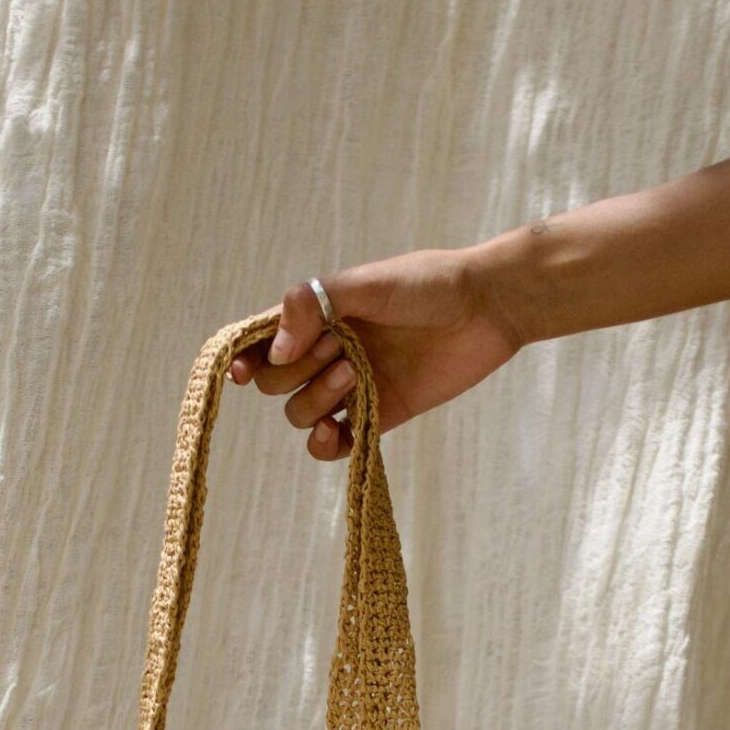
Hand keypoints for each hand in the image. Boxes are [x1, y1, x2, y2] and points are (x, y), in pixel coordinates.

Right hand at [227, 246, 526, 458]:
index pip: (263, 342)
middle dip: (296, 370)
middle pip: (276, 382)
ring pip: (301, 412)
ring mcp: (352, 385)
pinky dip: (327, 445)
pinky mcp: (380, 414)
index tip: (241, 371)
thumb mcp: (366, 284)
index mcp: (319, 315)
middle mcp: (328, 350)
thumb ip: (314, 305)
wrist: (488, 307)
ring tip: (355, 373)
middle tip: (338, 348)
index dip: (244, 358)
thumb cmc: (429, 284)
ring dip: (316, 400)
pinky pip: (336, 443)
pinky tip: (335, 433)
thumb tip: (276, 351)